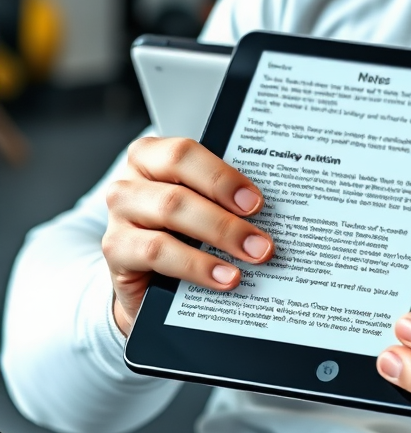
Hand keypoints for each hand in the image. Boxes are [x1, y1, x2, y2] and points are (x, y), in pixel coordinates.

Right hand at [102, 136, 274, 335]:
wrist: (146, 271)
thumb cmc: (180, 225)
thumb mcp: (200, 202)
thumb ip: (223, 196)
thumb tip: (273, 208)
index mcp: (153, 155)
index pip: (185, 154)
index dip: (222, 177)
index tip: (256, 201)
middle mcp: (130, 181)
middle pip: (179, 192)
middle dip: (227, 218)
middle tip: (262, 241)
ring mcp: (119, 216)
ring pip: (169, 219)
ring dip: (218, 239)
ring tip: (251, 257)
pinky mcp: (115, 250)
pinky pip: (157, 254)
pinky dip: (197, 267)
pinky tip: (224, 278)